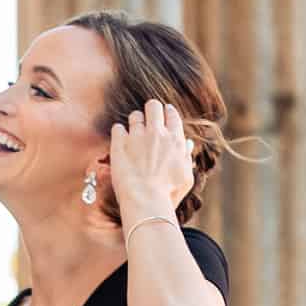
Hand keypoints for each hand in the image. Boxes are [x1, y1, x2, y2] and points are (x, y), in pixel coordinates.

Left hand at [106, 99, 194, 222]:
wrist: (146, 199)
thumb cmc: (168, 193)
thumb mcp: (186, 176)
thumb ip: (186, 156)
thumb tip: (187, 144)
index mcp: (175, 139)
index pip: (171, 114)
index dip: (167, 112)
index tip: (163, 116)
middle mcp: (157, 133)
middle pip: (153, 106)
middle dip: (151, 109)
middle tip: (147, 119)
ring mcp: (137, 137)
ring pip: (134, 115)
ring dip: (134, 121)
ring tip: (133, 131)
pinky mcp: (119, 144)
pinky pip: (117, 128)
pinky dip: (119, 132)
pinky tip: (120, 139)